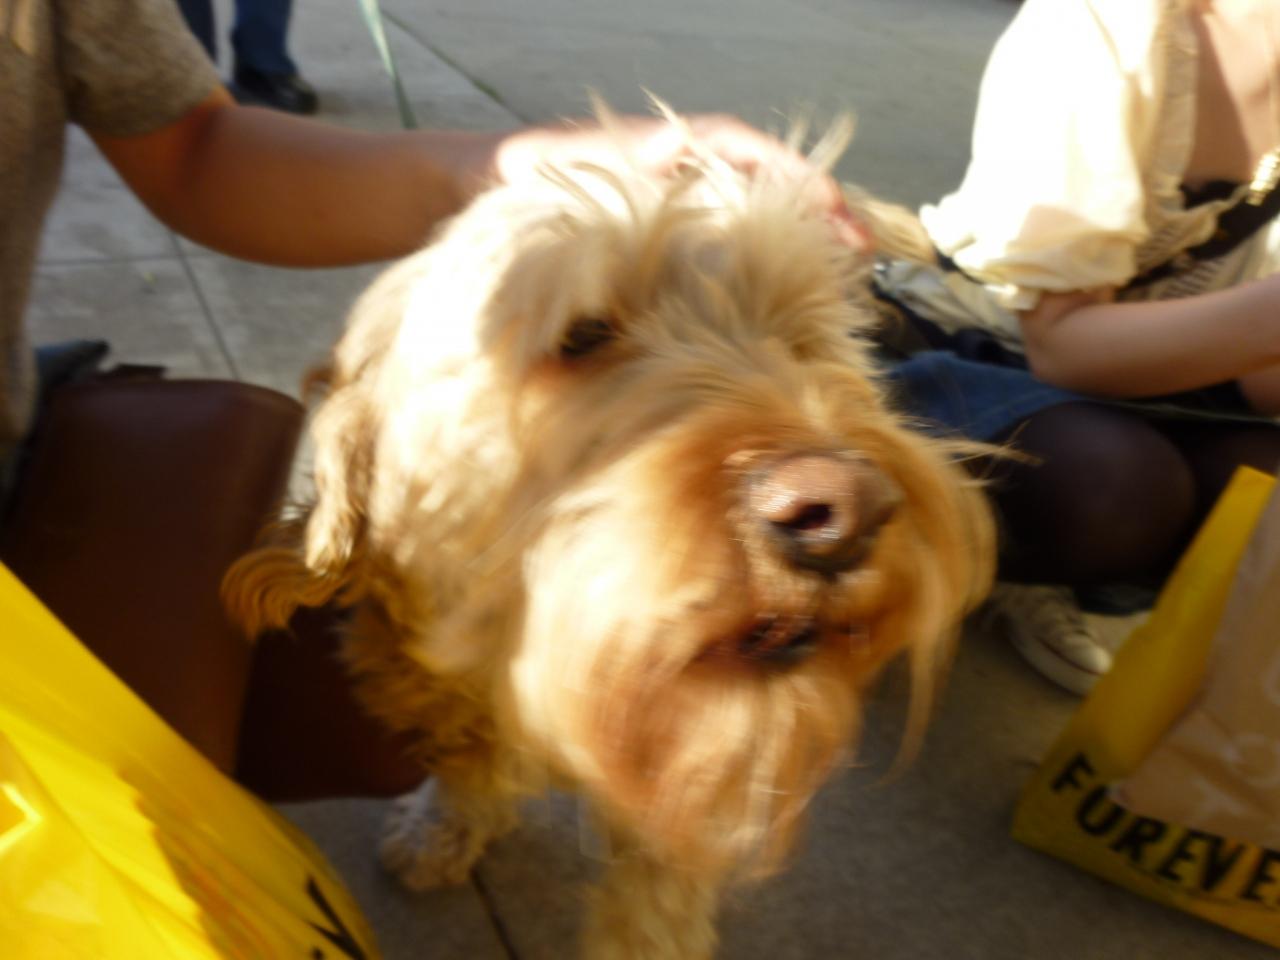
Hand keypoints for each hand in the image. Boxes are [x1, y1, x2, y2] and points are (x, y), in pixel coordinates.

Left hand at [489, 111, 871, 250]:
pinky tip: (788, 305)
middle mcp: (684, 174)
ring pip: (759, 223)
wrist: (477, 195)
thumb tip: (676, 151)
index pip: (751, 152)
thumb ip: (613, 163)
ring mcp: (682, 211)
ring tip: (846, 283)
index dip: (799, 180)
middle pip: (771, 187)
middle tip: (865, 258)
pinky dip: (766, 271)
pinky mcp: (670, 246)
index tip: (836, 211)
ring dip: (803, 247)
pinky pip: (731, 253)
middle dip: (821, 217)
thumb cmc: (517, 180)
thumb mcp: (560, 166)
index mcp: (668, 149)